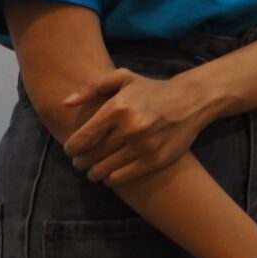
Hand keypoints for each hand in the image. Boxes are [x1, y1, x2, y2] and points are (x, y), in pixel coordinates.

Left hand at [62, 68, 210, 185]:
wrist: (191, 101)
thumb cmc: (152, 90)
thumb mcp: (123, 78)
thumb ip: (92, 87)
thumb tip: (66, 103)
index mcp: (117, 108)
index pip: (81, 140)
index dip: (71, 149)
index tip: (72, 150)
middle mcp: (129, 129)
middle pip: (90, 157)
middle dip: (80, 162)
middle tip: (81, 161)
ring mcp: (143, 147)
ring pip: (103, 170)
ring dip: (94, 172)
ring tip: (94, 169)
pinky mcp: (154, 160)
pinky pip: (120, 178)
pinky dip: (111, 179)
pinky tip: (111, 173)